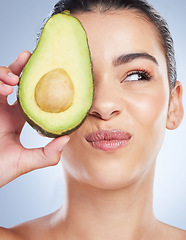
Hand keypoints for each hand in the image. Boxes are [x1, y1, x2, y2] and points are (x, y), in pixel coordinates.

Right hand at [0, 51, 69, 186]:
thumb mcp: (26, 162)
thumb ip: (47, 154)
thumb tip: (67, 139)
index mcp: (17, 118)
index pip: (27, 94)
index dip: (34, 82)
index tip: (45, 70)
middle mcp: (5, 110)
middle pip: (12, 80)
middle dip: (19, 66)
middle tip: (28, 56)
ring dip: (4, 72)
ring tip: (13, 80)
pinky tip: (5, 87)